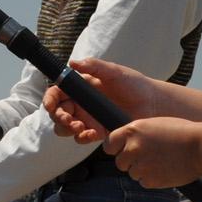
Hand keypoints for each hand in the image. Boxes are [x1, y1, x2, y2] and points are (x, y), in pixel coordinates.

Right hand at [42, 58, 165, 142]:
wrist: (152, 104)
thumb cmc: (134, 84)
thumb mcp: (114, 72)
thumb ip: (94, 66)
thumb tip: (72, 63)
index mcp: (81, 88)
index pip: (57, 94)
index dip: (49, 100)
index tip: (51, 106)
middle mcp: (82, 104)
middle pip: (57, 113)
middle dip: (59, 118)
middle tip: (71, 121)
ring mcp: (88, 119)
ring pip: (65, 128)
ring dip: (68, 129)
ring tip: (81, 128)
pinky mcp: (97, 132)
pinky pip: (82, 138)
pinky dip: (83, 137)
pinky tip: (94, 134)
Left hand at [102, 117, 201, 188]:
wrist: (201, 146)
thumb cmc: (181, 132)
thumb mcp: (153, 125)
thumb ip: (136, 135)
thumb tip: (124, 144)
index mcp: (132, 131)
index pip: (109, 144)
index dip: (115, 148)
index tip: (120, 151)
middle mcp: (133, 148)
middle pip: (120, 162)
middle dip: (130, 161)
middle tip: (147, 158)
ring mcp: (141, 165)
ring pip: (132, 173)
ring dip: (143, 170)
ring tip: (161, 162)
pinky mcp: (151, 180)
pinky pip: (144, 182)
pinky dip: (152, 179)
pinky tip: (165, 170)